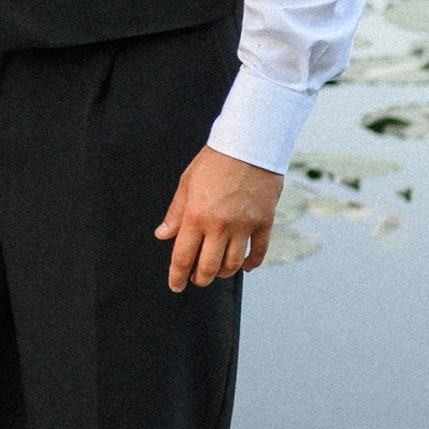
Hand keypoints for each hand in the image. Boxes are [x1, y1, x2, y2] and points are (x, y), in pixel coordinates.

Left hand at [155, 149, 282, 293]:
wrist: (250, 143)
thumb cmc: (216, 160)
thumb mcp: (187, 183)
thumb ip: (176, 213)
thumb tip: (163, 235)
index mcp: (196, 215)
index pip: (183, 257)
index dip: (177, 276)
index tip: (176, 285)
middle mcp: (220, 225)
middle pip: (208, 268)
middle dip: (199, 279)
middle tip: (196, 279)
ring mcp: (244, 225)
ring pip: (233, 265)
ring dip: (222, 273)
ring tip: (216, 270)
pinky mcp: (264, 222)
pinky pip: (258, 253)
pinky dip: (251, 264)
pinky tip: (244, 266)